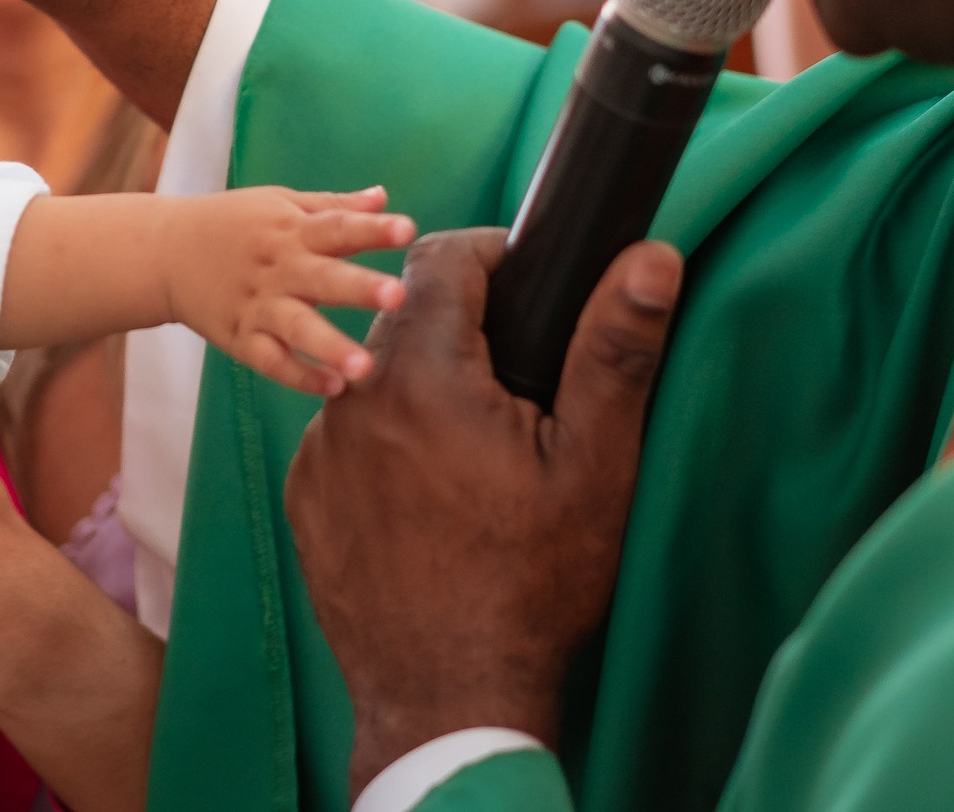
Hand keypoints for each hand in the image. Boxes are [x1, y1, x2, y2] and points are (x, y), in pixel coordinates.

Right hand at [164, 187, 410, 396]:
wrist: (163, 252)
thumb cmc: (232, 224)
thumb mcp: (278, 204)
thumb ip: (331, 206)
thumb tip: (383, 197)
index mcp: (291, 230)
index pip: (336, 226)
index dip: (372, 229)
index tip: (408, 230)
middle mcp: (278, 268)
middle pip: (322, 278)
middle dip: (359, 287)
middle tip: (397, 295)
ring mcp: (257, 306)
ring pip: (296, 327)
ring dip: (330, 345)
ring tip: (364, 367)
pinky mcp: (240, 337)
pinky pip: (270, 360)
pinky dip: (298, 375)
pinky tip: (331, 387)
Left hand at [285, 228, 680, 795]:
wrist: (450, 697)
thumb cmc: (533, 583)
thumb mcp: (594, 464)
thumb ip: (614, 350)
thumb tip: (648, 257)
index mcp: (421, 375)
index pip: (442, 257)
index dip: (494, 256)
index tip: (531, 285)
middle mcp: (352, 400)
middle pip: (406, 318)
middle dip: (464, 330)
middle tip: (522, 386)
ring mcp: (318, 451)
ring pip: (376, 380)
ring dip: (424, 390)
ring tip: (480, 451)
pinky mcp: (306, 496)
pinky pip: (348, 438)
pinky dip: (389, 446)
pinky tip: (434, 496)